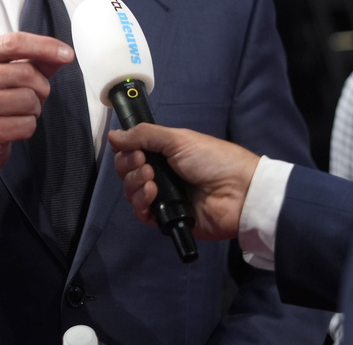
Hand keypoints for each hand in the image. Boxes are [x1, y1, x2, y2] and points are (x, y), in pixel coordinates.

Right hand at [0, 31, 72, 211]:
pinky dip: (27, 127)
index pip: (12, 42)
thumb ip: (34, 60)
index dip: (44, 46)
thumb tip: (62, 54)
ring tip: (17, 112)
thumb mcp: (6, 73)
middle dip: (40, 86)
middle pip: (25, 73)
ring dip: (33, 108)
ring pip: (28, 100)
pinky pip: (26, 125)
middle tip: (31, 96)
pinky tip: (12, 127)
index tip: (66, 54)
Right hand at [109, 124, 260, 241]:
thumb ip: (143, 135)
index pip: (132, 153)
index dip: (127, 151)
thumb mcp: (178, 139)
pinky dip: (142, 202)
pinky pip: (141, 213)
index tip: (133, 148)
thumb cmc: (212, 159)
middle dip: (129, 166)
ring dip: (136, 183)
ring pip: (131, 192)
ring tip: (152, 179)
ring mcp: (163, 197)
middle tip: (145, 162)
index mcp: (164, 154)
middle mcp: (161, 175)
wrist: (238, 192)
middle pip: (127, 173)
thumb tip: (113, 135)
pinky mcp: (167, 218)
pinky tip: (153, 194)